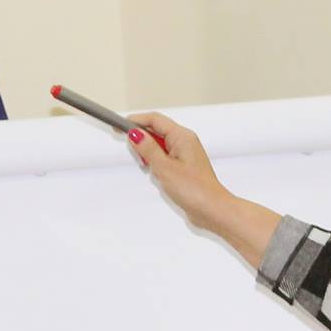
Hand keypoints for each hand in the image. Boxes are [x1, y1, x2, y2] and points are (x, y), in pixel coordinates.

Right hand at [126, 111, 279, 263]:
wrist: (213, 210)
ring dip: (150, 155)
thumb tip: (135, 134)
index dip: (135, 121)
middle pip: (156, 131)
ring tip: (152, 170)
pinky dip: (157, 164)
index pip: (154, 120)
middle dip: (143, 141)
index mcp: (182, 136)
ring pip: (159, 146)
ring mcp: (185, 154)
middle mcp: (185, 142)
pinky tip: (158, 177)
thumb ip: (148, 149)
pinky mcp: (184, 167)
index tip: (118, 126)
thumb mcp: (164, 168)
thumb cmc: (194, 190)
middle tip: (136, 155)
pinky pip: (165, 158)